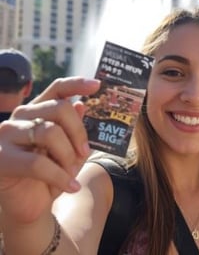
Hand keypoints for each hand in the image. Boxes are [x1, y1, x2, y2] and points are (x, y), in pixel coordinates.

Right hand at [0, 77, 99, 223]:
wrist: (31, 206)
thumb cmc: (53, 174)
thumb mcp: (72, 150)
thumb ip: (75, 128)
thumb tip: (80, 105)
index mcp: (39, 111)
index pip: (57, 89)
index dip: (77, 84)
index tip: (97, 85)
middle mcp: (21, 117)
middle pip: (59, 108)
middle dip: (78, 132)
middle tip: (84, 152)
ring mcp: (7, 134)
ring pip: (50, 132)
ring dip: (68, 156)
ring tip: (72, 173)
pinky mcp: (1, 158)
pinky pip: (38, 163)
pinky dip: (60, 176)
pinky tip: (70, 187)